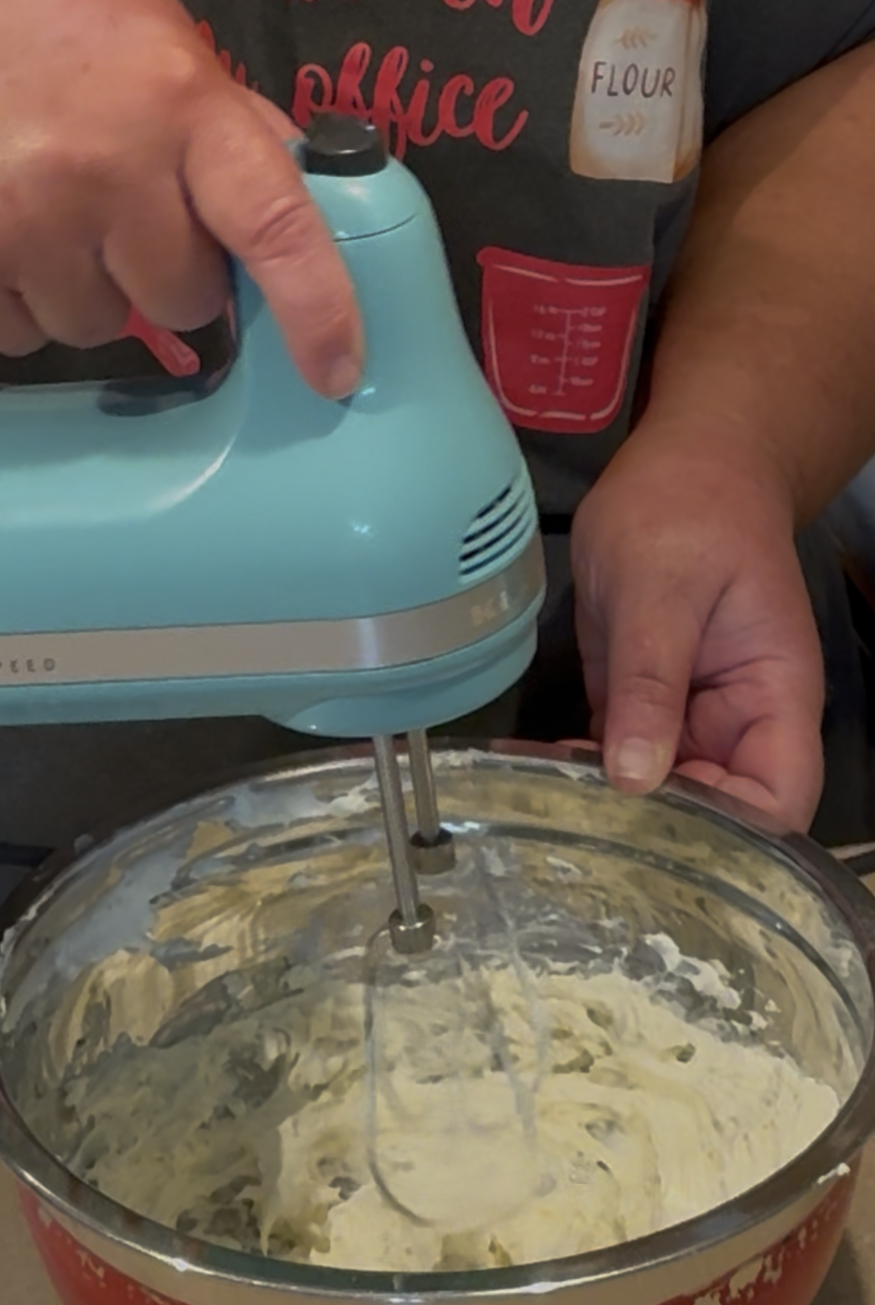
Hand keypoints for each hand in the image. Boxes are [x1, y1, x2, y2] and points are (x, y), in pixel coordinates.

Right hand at [0, 0, 361, 394]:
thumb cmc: (47, 13)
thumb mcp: (159, 43)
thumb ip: (230, 126)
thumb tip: (307, 202)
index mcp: (182, 104)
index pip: (276, 226)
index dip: (317, 309)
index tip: (337, 370)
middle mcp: (108, 168)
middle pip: (183, 301)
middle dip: (165, 273)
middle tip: (125, 210)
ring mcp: (28, 218)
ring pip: (96, 326)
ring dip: (84, 287)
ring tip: (50, 207)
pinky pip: (18, 332)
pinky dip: (18, 298)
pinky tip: (6, 227)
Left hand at [570, 417, 824, 829]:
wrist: (679, 464)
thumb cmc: (689, 508)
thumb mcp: (661, 589)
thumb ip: (650, 682)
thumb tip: (635, 777)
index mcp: (773, 700)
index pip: (775, 803)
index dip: (729, 837)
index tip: (655, 840)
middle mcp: (736, 723)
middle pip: (714, 815)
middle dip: (652, 830)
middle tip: (575, 829)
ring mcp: (686, 718)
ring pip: (656, 793)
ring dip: (603, 804)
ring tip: (538, 801)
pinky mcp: (639, 705)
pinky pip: (614, 756)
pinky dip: (576, 769)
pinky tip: (527, 769)